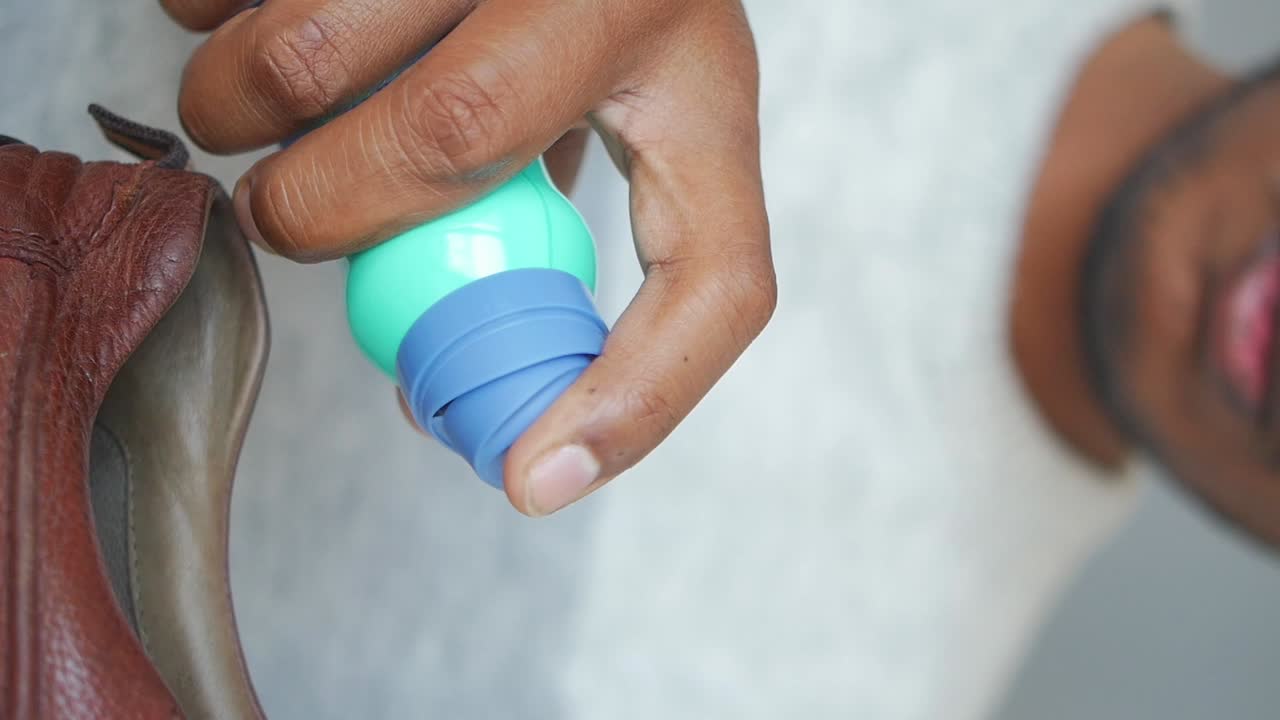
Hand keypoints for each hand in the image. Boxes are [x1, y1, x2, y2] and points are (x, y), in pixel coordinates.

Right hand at [162, 0, 776, 515]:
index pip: (717, 273)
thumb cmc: (586, 11)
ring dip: (235, 108)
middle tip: (279, 217)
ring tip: (249, 114)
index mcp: (702, 78)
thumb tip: (440, 391)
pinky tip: (242, 24)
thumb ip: (553, 222)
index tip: (534, 477)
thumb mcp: (625, 113)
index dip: (637, 399)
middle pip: (447, 138)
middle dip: (315, 207)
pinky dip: (207, 19)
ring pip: (311, 50)